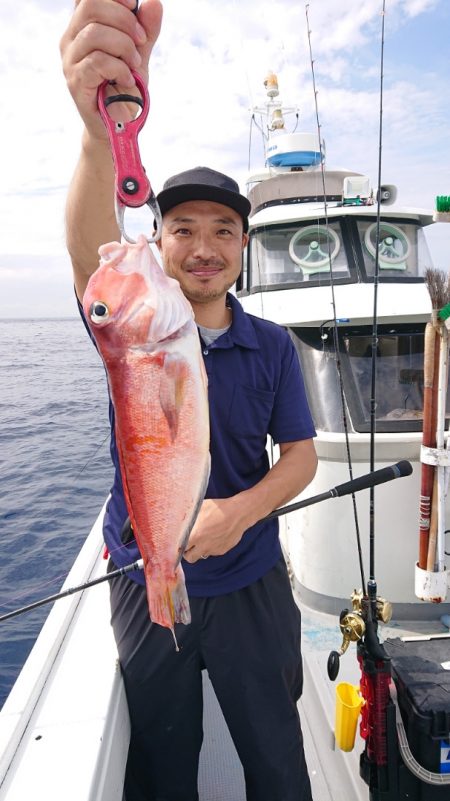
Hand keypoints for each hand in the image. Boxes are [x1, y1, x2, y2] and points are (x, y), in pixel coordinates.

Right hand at [60, 0, 162, 138]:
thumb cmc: (125, 87)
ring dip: (124, 47)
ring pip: (95, 33)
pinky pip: (98, 61)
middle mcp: (71, 38)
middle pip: (92, 6)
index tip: (134, 5)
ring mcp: (70, 60)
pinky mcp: (75, 81)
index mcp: (83, 26)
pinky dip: (119, 68)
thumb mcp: (140, 54)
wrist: (118, 124)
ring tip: (134, 65)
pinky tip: (126, 80)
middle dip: (125, 20)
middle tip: (141, 41)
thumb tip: (154, 2)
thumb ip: (146, 30)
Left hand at [183, 497, 247, 563]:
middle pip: (189, 558)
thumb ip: (188, 517)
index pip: (180, 548)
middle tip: (189, 544)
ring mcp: (213, 550)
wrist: (239, 513)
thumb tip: (179, 519)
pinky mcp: (222, 550)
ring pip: (201, 555)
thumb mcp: (199, 508)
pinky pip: (212, 552)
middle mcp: (203, 546)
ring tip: (203, 538)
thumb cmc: (218, 508)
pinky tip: (214, 536)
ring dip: (200, 550)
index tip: (179, 541)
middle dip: (187, 552)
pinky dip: (211, 547)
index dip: (178, 545)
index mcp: (194, 535)